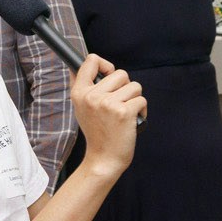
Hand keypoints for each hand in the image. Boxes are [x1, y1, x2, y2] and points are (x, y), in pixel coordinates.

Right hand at [72, 55, 145, 174]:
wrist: (104, 159)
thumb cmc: (96, 132)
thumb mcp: (81, 108)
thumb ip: (82, 85)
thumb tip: (79, 64)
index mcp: (79, 93)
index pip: (91, 61)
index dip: (105, 65)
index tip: (109, 75)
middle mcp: (92, 96)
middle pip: (120, 73)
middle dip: (125, 88)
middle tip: (118, 105)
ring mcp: (108, 104)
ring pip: (134, 86)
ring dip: (134, 99)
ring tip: (125, 114)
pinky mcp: (124, 112)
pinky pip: (141, 99)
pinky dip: (142, 110)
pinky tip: (133, 121)